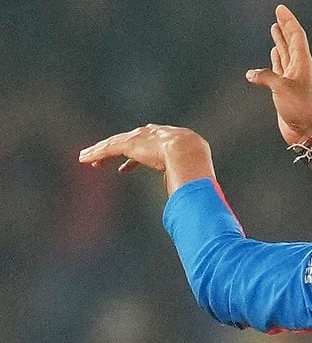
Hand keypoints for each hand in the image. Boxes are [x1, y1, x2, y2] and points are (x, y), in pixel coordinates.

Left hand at [78, 124, 214, 192]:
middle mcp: (153, 135)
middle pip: (128, 142)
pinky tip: (84, 159)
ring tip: (86, 158)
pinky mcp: (130, 143)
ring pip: (115, 144)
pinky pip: (109, 148)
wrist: (189, 153)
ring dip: (99, 151)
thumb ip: (183, 187)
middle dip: (114, 150)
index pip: (147, 147)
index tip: (125, 167)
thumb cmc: (196, 166)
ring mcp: (142, 138)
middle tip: (101, 160)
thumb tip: (189, 206)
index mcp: (169, 141)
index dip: (134, 158)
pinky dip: (96, 153)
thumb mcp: (189, 175)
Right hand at [245, 4, 311, 144]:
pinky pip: (279, 68)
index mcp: (302, 63)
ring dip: (280, 41)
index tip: (280, 8)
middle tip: (277, 14)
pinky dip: (273, 60)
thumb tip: (252, 74)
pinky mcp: (285, 88)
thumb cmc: (299, 108)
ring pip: (285, 54)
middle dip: (284, 27)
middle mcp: (298, 68)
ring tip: (274, 29)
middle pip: (291, 41)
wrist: (306, 130)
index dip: (288, 21)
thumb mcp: (282, 88)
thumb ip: (266, 77)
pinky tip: (271, 54)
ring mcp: (292, 78)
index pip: (296, 35)